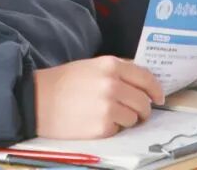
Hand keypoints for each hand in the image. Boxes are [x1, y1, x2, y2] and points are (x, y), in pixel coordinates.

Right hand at [35, 56, 163, 139]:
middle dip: (143, 109)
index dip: (156, 89)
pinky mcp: (102, 127)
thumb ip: (116, 71)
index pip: (146, 78)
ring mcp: (109, 107)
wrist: (37, 100)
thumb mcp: (91, 66)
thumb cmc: (63, 83)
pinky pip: (120, 129)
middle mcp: (113, 84)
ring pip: (135, 118)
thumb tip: (140, 82)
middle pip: (144, 101)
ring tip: (110, 116)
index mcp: (111, 65)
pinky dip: (113, 128)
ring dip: (128, 120)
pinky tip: (97, 122)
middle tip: (136, 112)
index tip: (159, 97)